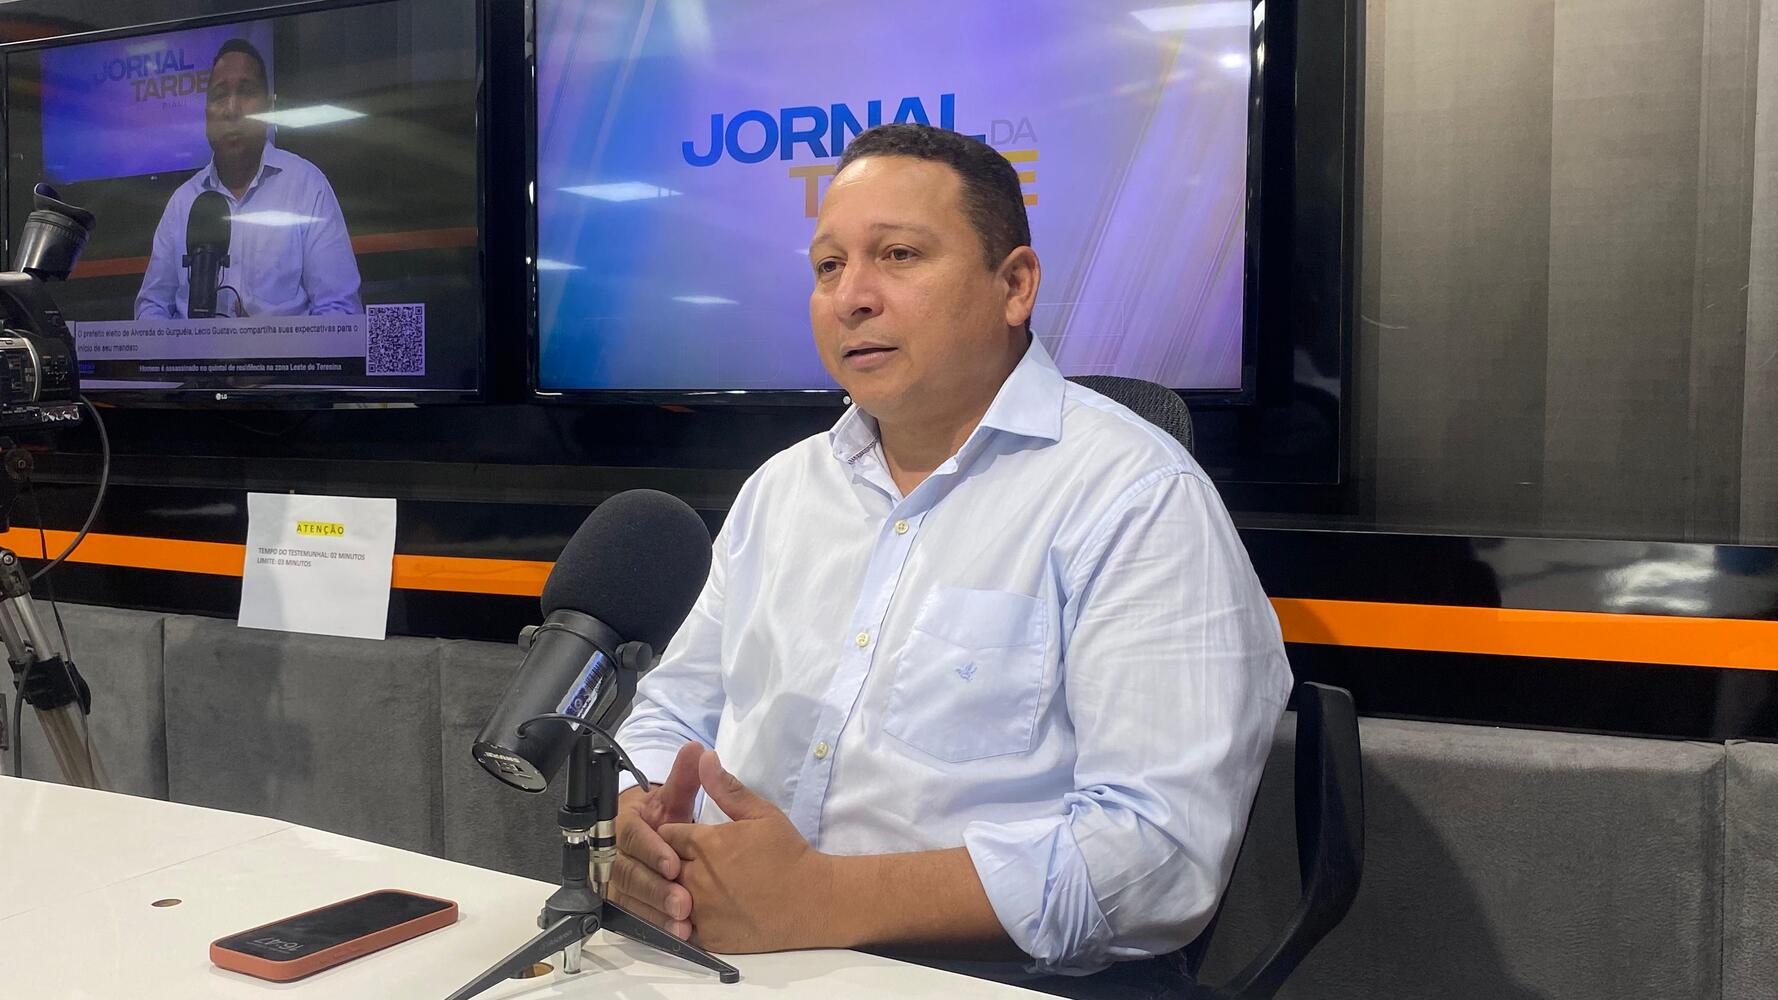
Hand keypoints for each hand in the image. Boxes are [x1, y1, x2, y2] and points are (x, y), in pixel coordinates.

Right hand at [610, 741, 702, 939]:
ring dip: (654, 913)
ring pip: (629, 899)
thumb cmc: (662, 818)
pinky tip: (674, 935)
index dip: (651, 851)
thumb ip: (685, 778)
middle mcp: (613, 853)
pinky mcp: (620, 903)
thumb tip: (697, 749)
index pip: (632, 837)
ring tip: (682, 924)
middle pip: (628, 873)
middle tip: (682, 902)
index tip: (674, 864)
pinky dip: (652, 927)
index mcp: (624, 823)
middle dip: (655, 889)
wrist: (649, 838)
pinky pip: (633, 917)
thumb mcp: (673, 797)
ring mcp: (613, 881)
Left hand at [658, 750, 838, 953]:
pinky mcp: (707, 936)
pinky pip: (679, 928)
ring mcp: (700, 910)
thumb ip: (727, 787)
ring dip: (674, 892)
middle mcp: (696, 876)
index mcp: (705, 843)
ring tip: (694, 889)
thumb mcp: (761, 813)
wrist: (811, 901)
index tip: (686, 840)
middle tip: (691, 864)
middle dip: (669, 863)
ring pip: (667, 898)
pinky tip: (700, 913)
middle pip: (662, 867)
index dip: (673, 836)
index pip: (665, 835)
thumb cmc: (788, 853)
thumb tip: (704, 756)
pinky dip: (683, 921)